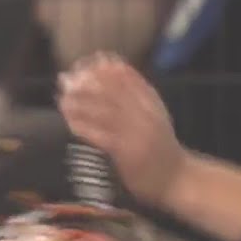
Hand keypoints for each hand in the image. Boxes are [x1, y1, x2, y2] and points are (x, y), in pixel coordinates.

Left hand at [58, 53, 184, 207]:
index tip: (83, 63)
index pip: (126, 76)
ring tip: (63, 99)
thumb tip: (113, 66)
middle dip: (86, 83)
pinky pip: (101, 137)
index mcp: (151, 101)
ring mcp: (137, 133)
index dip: (101, 68)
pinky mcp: (128, 153)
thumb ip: (138, 91)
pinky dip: (84, 128)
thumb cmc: (161, 145)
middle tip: (66, 79)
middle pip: (111, 91)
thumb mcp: (155, 111)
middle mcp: (145, 113)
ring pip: (104, 112)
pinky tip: (70, 123)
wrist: (177, 177)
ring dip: (80, 104)